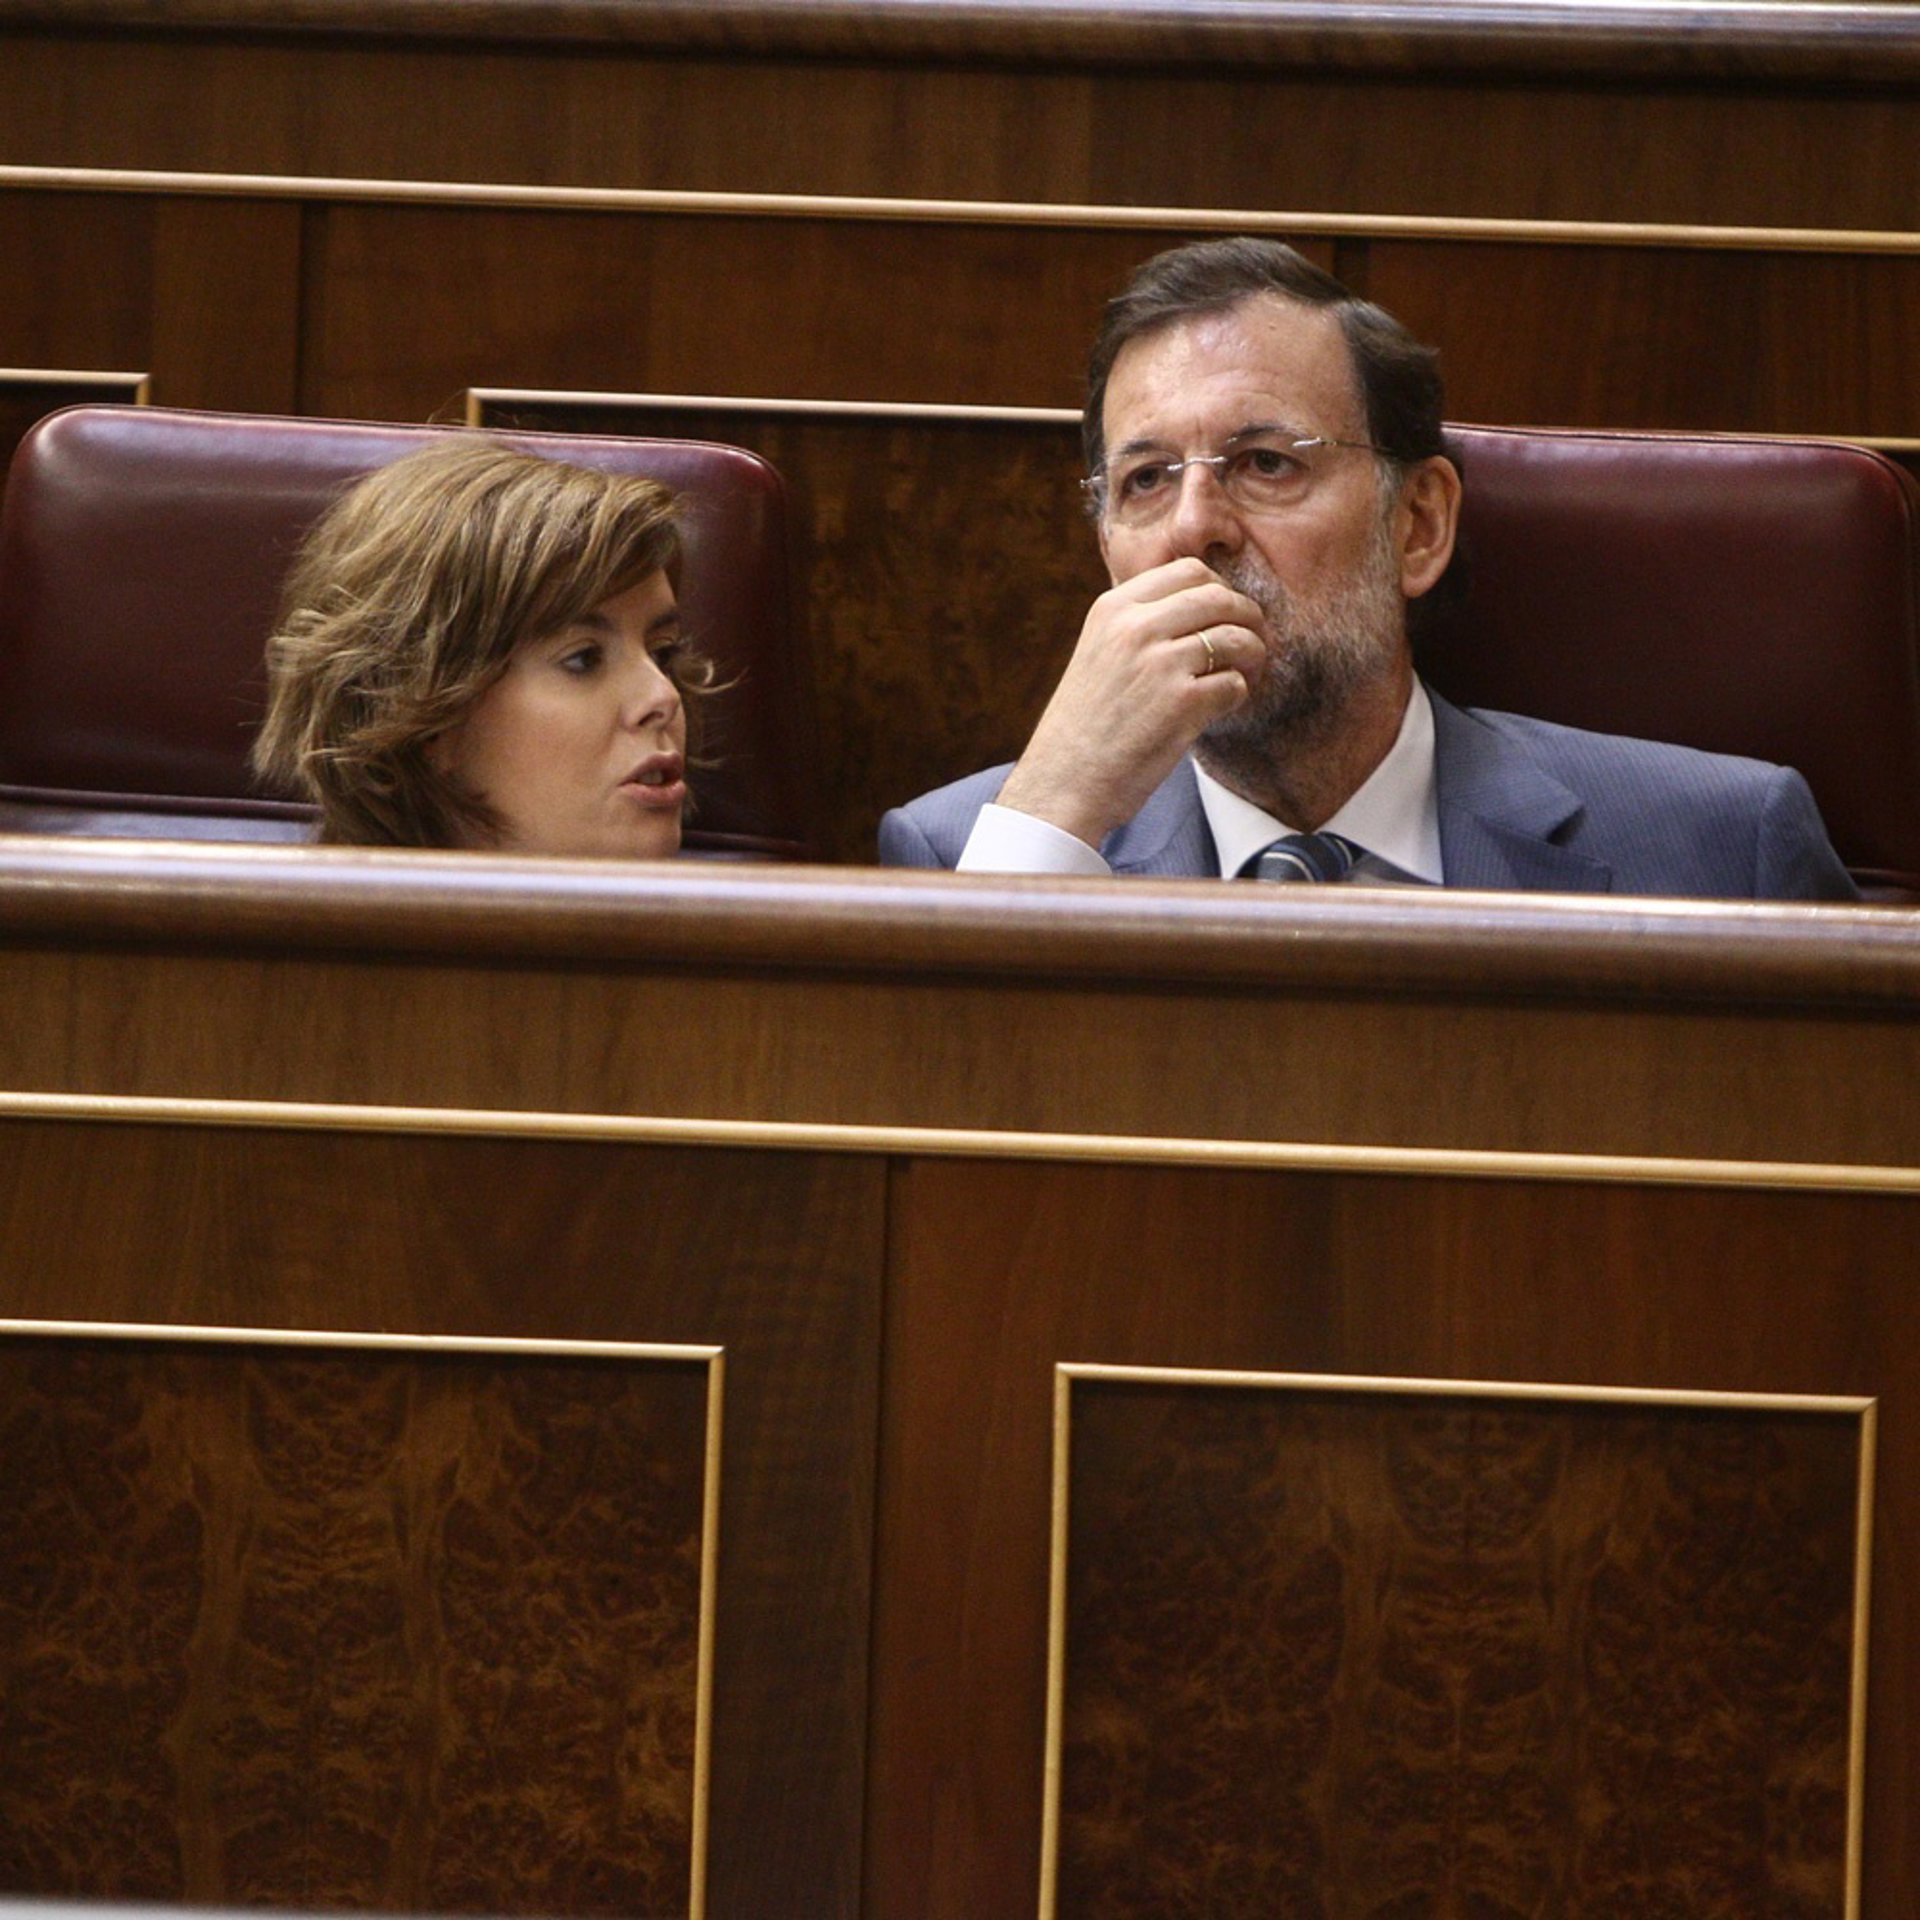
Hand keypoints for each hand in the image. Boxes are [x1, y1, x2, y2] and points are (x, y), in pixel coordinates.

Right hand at [994, 558, 1267, 847]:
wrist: (1063, 781)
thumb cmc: (1085, 725)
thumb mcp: (1099, 652)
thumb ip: (1138, 625)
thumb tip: (1203, 605)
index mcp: (1113, 609)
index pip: (1188, 571)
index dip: (1219, 590)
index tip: (1224, 614)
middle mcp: (1135, 628)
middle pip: (1219, 596)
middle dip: (1247, 617)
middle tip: (1251, 642)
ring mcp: (1160, 664)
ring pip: (1236, 637)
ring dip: (1252, 656)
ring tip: (1245, 674)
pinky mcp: (1182, 704)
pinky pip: (1235, 683)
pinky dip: (1238, 694)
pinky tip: (1222, 706)